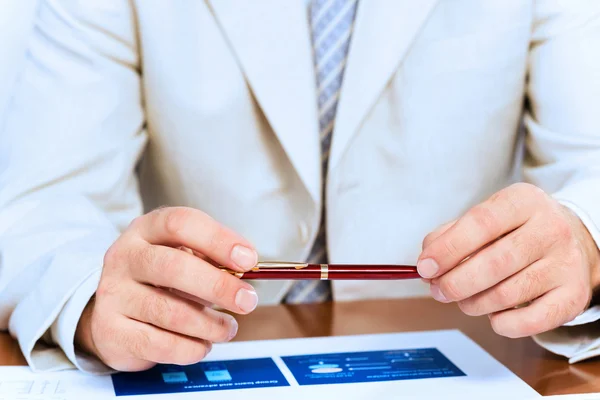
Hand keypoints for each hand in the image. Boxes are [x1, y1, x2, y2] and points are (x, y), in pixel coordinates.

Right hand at [75, 207, 258, 370]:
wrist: (113, 313)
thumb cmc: (161, 280)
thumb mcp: (183, 256)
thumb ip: (211, 258)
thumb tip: (244, 269)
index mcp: (146, 229)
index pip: (180, 224)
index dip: (218, 240)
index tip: (249, 259)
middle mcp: (124, 257)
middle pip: (173, 267)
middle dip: (218, 286)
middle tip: (247, 301)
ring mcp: (114, 294)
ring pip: (170, 312)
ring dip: (209, 325)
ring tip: (228, 328)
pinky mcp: (112, 332)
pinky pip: (160, 345)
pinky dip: (191, 348)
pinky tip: (203, 344)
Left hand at [418, 183, 599, 337]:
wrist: (570, 240)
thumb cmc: (515, 231)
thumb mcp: (485, 218)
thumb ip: (449, 235)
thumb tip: (427, 260)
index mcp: (523, 201)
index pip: (481, 223)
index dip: (448, 248)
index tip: (424, 267)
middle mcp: (551, 229)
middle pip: (494, 263)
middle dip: (456, 283)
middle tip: (438, 290)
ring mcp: (565, 263)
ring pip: (507, 294)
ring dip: (474, 304)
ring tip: (463, 300)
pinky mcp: (574, 295)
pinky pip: (531, 320)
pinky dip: (503, 323)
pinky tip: (493, 315)